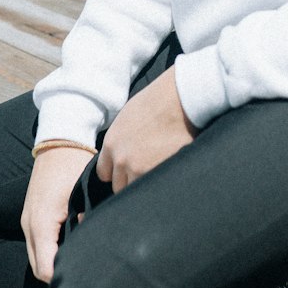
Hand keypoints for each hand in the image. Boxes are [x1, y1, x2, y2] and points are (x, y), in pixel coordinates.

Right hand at [21, 146, 94, 283]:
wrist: (60, 140)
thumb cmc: (75, 164)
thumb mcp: (83, 194)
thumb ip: (86, 221)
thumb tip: (95, 246)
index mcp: (42, 222)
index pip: (46, 268)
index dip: (63, 277)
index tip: (84, 279)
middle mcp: (29, 225)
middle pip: (38, 268)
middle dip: (58, 275)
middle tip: (84, 275)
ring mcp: (27, 221)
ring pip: (36, 257)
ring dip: (53, 262)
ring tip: (79, 262)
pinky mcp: (30, 216)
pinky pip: (37, 244)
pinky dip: (49, 251)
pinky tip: (70, 247)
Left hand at [96, 67, 196, 193]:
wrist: (183, 96)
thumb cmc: (160, 99)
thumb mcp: (130, 115)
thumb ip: (121, 139)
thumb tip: (123, 152)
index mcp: (112, 142)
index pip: (104, 173)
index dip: (118, 171)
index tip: (129, 168)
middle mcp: (121, 159)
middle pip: (119, 186)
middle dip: (131, 180)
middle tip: (148, 168)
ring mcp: (139, 169)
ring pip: (136, 190)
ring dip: (146, 183)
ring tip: (160, 168)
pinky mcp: (159, 173)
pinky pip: (154, 189)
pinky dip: (160, 183)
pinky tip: (169, 170)